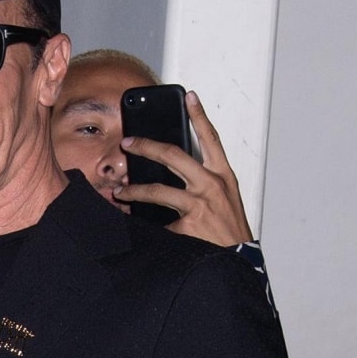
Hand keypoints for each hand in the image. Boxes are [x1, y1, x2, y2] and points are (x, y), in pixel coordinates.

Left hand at [115, 91, 252, 246]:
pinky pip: (157, 223)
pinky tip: (134, 228)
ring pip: (157, 190)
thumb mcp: (225, 200)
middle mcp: (211, 185)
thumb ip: (204, 184)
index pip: (211, 138)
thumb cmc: (229, 231)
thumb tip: (174, 177)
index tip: (189, 96)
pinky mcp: (187, 225)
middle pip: (174, 155)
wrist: (237, 261)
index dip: (200, 115)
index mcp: (223, 175)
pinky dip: (144, 226)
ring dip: (134, 191)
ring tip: (119, 192)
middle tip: (128, 142)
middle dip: (147, 146)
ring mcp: (199, 204)